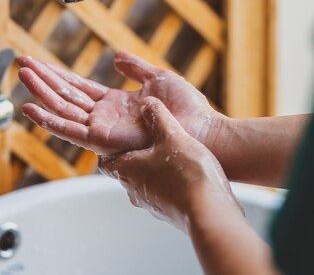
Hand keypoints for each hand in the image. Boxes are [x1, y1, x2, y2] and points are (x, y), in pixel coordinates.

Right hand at [17, 51, 226, 154]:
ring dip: (41, 93)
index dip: (56, 75)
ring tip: (22, 75)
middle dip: (42, 80)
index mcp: (114, 103)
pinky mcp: (103, 140)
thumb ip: (135, 68)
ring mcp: (102, 129)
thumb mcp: (158, 78)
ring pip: (63, 110)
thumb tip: (117, 55)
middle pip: (65, 96)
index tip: (37, 62)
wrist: (202, 129)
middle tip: (20, 63)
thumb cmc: (187, 108)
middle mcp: (104, 117)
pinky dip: (49, 120)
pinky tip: (31, 108)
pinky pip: (71, 130)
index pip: (78, 87)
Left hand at [99, 97, 242, 231]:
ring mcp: (152, 203)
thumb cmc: (186, 174)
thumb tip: (147, 103)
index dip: (109, 145)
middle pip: (125, 168)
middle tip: (148, 137)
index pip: (104, 158)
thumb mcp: (171, 135)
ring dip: (153, 167)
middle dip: (135, 153)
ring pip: (145, 180)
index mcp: (126, 170)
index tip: (119, 133)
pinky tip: (186, 170)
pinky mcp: (170, 211)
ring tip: (170, 152)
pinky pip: (164, 192)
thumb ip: (157, 116)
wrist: (209, 211)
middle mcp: (134, 190)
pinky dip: (169, 179)